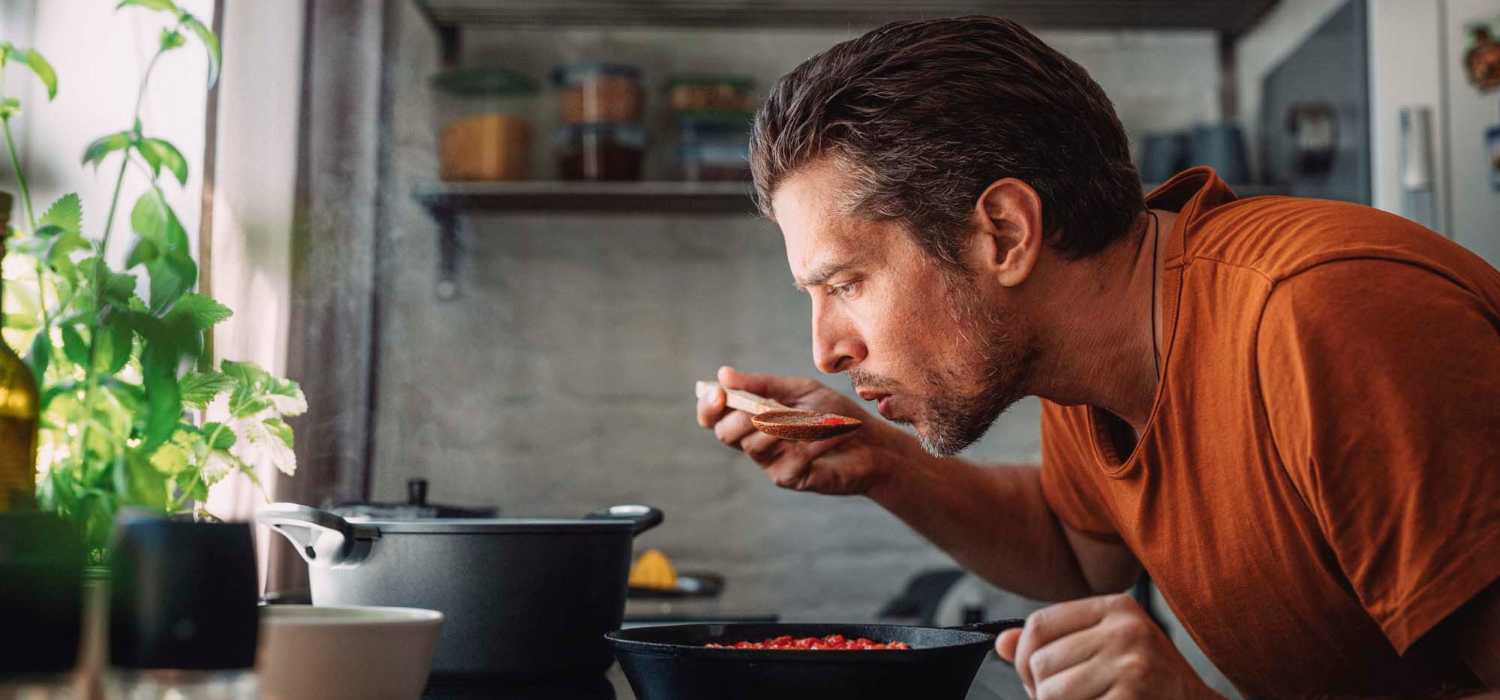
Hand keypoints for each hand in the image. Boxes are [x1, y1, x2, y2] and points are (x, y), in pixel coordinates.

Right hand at [695, 365, 920, 495]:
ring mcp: (772, 463)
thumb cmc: (834, 414)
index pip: (716, 417)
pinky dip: (809, 444)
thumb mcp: (800, 390)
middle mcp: (757, 442)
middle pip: (726, 434)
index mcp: (754, 418)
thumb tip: (723, 374)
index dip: (708, 407)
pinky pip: (785, 462)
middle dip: (739, 418)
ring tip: (810, 420)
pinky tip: (828, 437)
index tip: (717, 393)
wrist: (871, 442)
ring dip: (781, 427)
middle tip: (763, 410)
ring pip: (754, 446)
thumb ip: (762, 385)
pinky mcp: (791, 478)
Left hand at [996, 594, 1219, 699]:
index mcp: (1116, 608)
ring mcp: (1131, 665)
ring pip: (1049, 694)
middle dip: (1042, 691)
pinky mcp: (1132, 697)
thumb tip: (1002, 642)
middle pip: (1040, 662)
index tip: (1034, 679)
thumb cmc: (1152, 684)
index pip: (1038, 625)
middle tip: (1071, 699)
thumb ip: (1058, 642)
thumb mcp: (1109, 648)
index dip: (1023, 657)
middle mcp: (1125, 630)